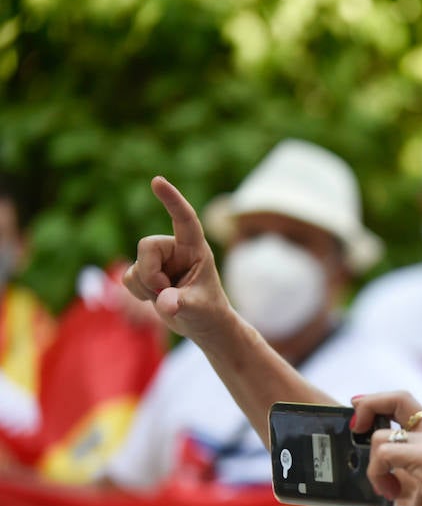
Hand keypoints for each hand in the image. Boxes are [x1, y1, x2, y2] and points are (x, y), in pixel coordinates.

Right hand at [122, 177, 235, 342]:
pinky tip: (155, 298)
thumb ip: (182, 304)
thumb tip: (165, 304)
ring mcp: (158, 260)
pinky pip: (128, 278)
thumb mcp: (199, 308)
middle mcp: (175, 249)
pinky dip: (138, 293)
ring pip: (136, 266)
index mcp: (195, 248)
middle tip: (166, 293)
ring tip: (168, 298)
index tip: (157, 181)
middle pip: (146, 246)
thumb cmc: (209, 311)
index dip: (172, 200)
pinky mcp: (145, 272)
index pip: (184, 219)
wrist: (202, 324)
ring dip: (146, 288)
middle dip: (150, 274)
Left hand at [350, 391, 421, 505]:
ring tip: (388, 492)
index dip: (377, 404)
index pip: (404, 406)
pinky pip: (385, 454)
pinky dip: (378, 475)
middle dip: (369, 405)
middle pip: (397, 397)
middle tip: (356, 429)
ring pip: (381, 436)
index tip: (359, 420)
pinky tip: (391, 494)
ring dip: (372, 467)